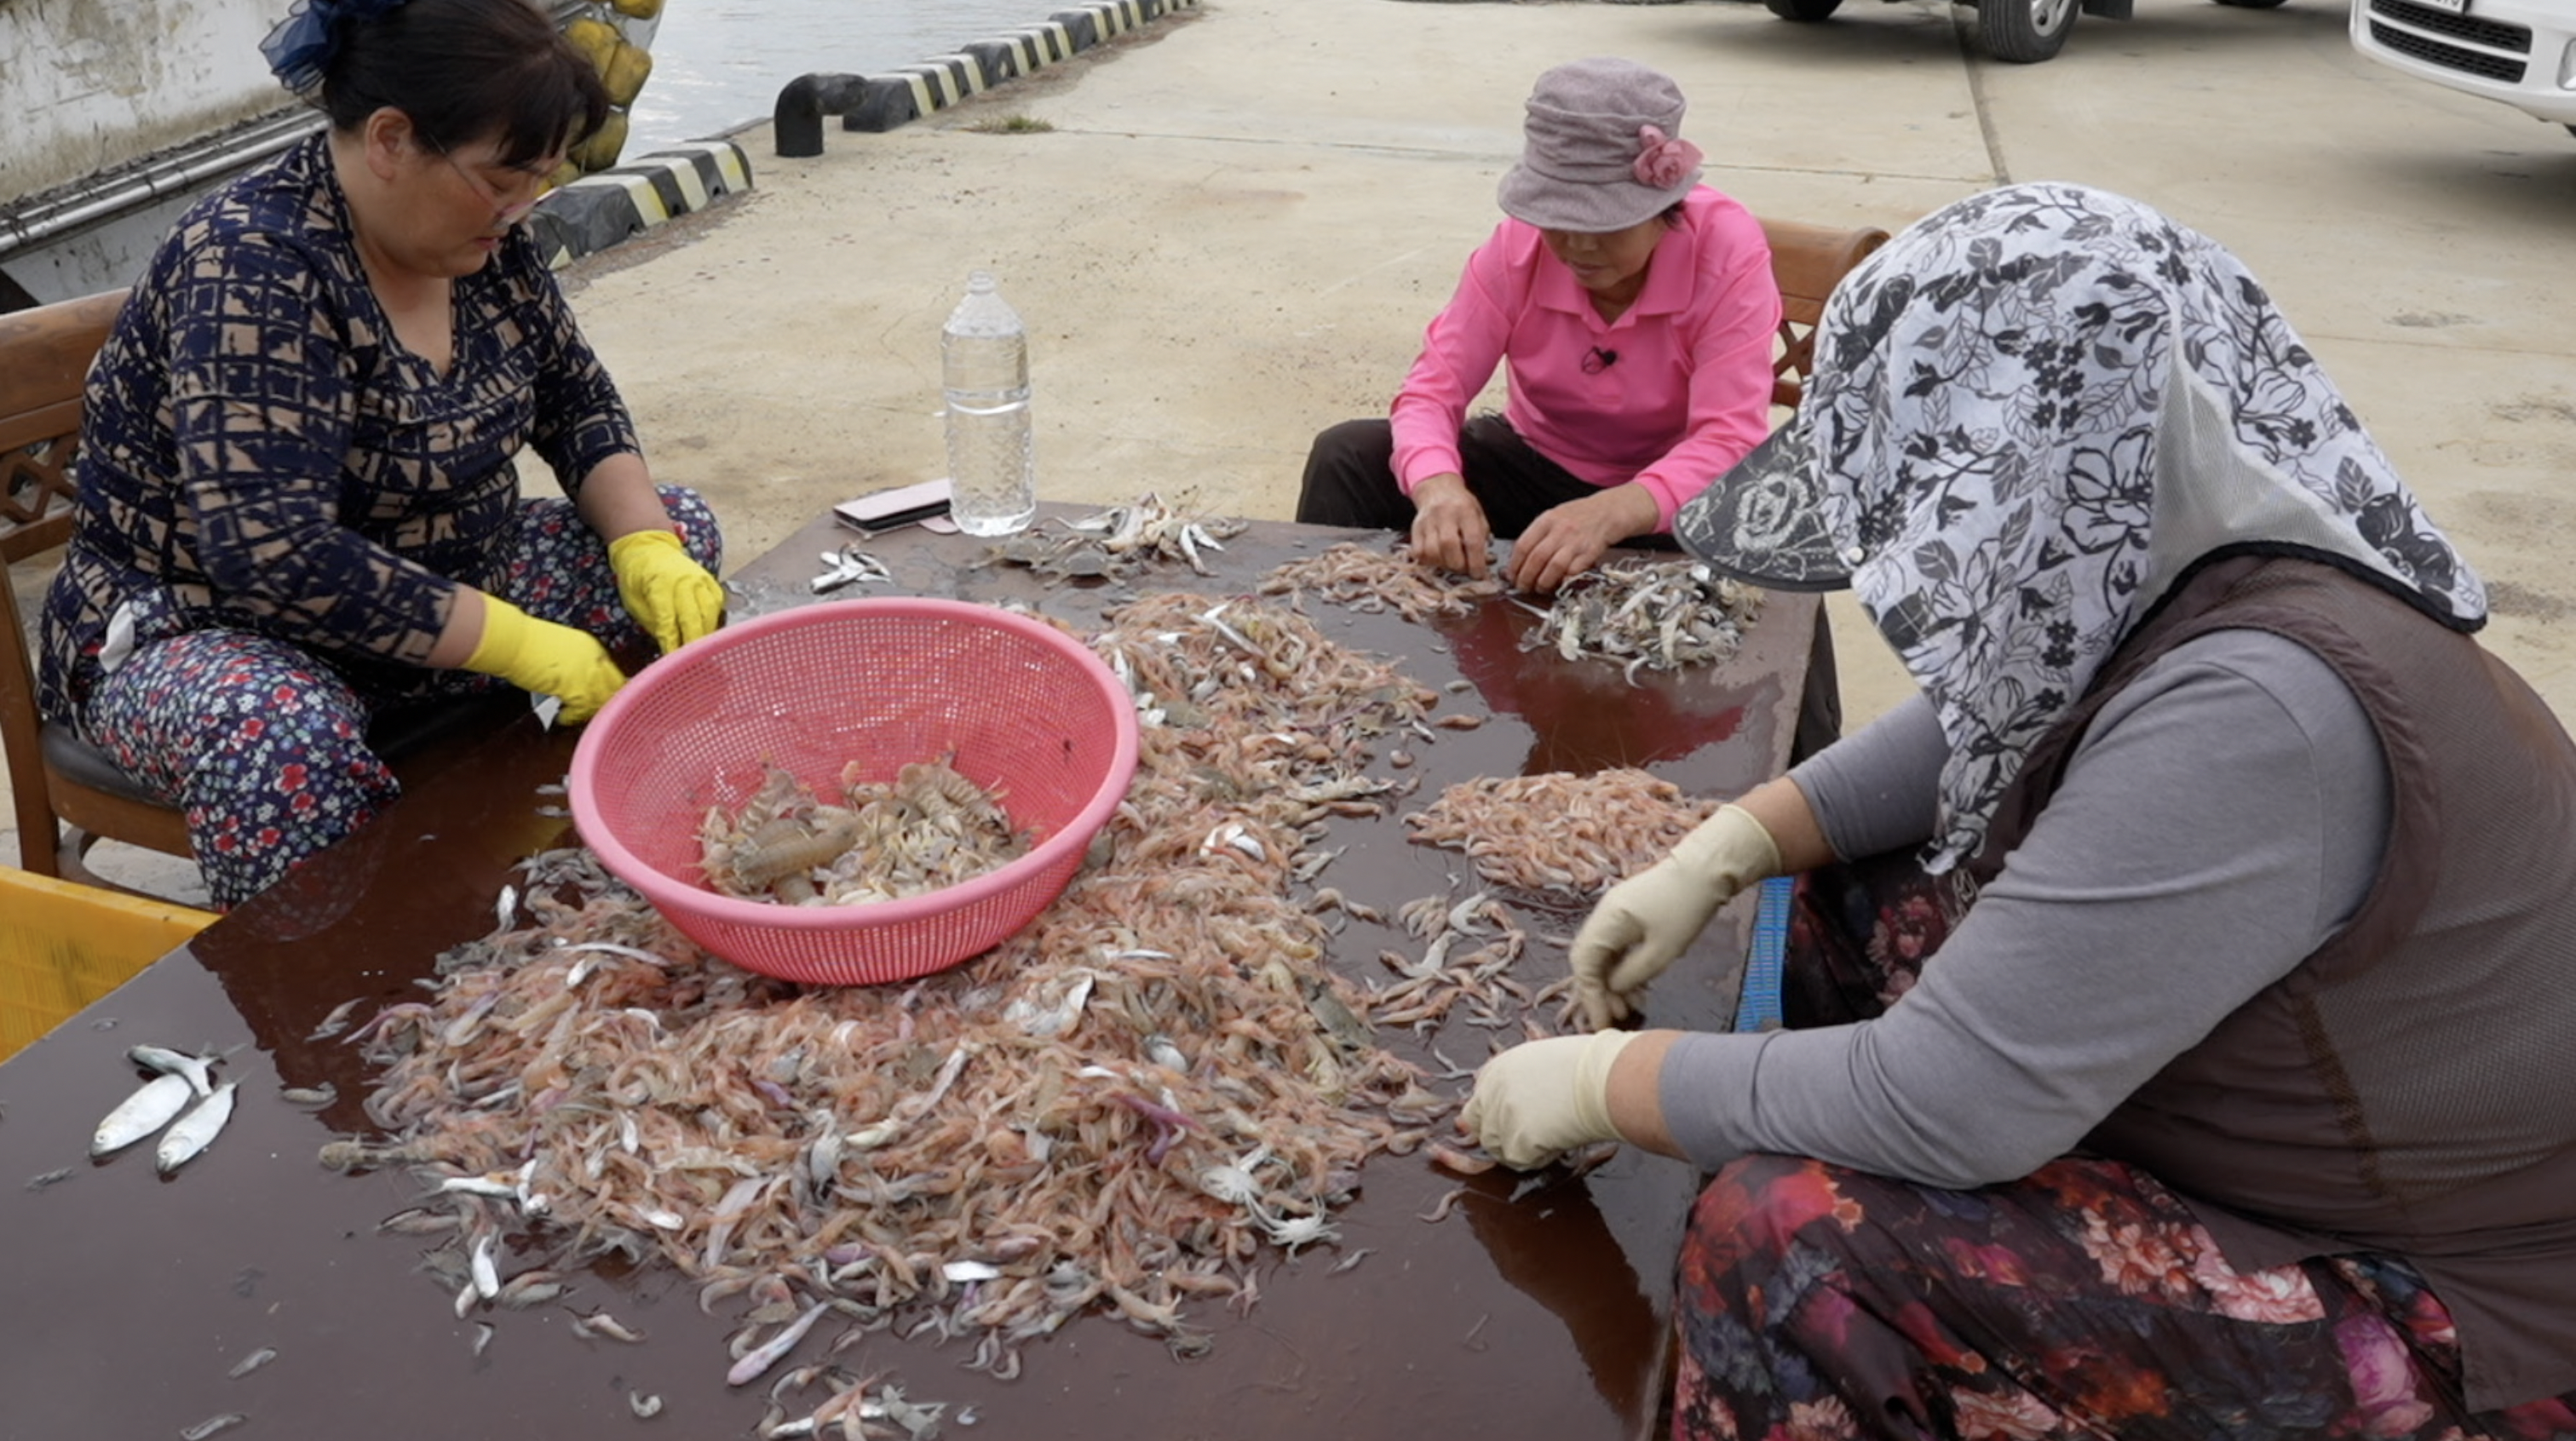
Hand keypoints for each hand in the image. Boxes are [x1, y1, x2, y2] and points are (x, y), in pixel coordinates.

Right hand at [463, 596, 627, 722]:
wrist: (514, 640)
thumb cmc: (526, 642)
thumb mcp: (558, 650)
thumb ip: (572, 665)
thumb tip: (571, 682)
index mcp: (591, 647)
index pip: (608, 672)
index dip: (604, 687)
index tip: (599, 698)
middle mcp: (594, 659)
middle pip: (613, 687)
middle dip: (605, 701)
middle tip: (594, 713)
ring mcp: (588, 674)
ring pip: (601, 701)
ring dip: (589, 711)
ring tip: (576, 717)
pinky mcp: (577, 689)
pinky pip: (581, 711)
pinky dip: (571, 717)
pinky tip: (562, 718)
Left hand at [607, 528, 723, 653]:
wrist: (649, 546)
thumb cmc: (637, 577)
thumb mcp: (633, 601)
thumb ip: (652, 622)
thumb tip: (668, 645)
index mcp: (660, 585)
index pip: (669, 623)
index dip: (672, 646)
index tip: (672, 665)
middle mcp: (685, 582)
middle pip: (694, 620)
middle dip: (693, 646)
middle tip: (692, 668)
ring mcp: (701, 581)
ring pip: (710, 615)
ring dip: (706, 637)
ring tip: (702, 656)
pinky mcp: (711, 583)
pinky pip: (716, 607)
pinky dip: (714, 623)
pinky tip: (709, 637)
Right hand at [1407, 473, 1492, 578]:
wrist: (1437, 489)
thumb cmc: (1461, 505)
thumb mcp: (1478, 514)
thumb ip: (1482, 537)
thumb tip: (1485, 562)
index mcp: (1465, 511)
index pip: (1472, 540)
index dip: (1476, 562)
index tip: (1479, 575)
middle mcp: (1445, 515)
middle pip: (1449, 546)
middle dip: (1458, 565)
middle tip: (1464, 569)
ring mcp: (1427, 522)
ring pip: (1432, 552)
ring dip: (1443, 565)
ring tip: (1451, 563)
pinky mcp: (1415, 529)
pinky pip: (1418, 552)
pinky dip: (1428, 561)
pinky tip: (1437, 559)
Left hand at [1460, 1030, 1636, 1168]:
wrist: (1604, 1079)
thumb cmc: (1586, 1067)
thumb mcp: (1542, 1060)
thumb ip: (1519, 1080)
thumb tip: (1513, 1100)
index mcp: (1497, 1068)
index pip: (1478, 1100)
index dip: (1493, 1115)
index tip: (1509, 1123)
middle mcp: (1492, 1092)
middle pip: (1480, 1127)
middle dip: (1500, 1135)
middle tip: (1528, 1137)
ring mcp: (1502, 1118)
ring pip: (1497, 1148)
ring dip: (1520, 1148)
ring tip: (1549, 1136)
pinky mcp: (1517, 1141)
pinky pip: (1520, 1161)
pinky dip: (1539, 1157)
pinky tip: (1558, 1142)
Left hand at [1505, 485, 1659, 593]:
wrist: (1608, 511)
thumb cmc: (1578, 516)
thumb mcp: (1554, 517)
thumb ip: (1537, 535)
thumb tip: (1518, 560)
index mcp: (1547, 520)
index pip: (1523, 545)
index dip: (1514, 565)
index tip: (1511, 576)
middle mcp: (1560, 530)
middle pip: (1536, 558)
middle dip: (1526, 578)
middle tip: (1522, 587)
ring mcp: (1576, 541)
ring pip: (1554, 567)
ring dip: (1543, 582)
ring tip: (1539, 588)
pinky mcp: (1590, 552)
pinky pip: (1574, 571)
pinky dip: (1564, 580)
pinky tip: (1558, 583)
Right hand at [1571, 803, 1780, 1029]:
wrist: (1706, 870)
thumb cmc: (1686, 909)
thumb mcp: (1662, 951)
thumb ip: (1632, 975)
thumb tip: (1613, 989)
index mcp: (1606, 922)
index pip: (1584, 965)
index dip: (1590, 997)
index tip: (1602, 1022)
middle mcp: (1603, 916)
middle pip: (1588, 960)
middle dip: (1599, 991)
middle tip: (1618, 1016)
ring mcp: (1614, 914)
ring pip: (1602, 955)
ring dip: (1612, 982)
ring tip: (1632, 1005)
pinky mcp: (1628, 915)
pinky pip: (1616, 946)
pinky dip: (1622, 968)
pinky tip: (1638, 986)